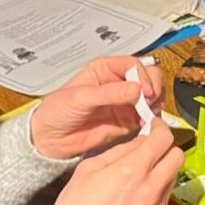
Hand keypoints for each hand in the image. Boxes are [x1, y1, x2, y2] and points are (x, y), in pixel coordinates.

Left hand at [30, 56, 163, 159]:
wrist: (50, 139)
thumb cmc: (56, 112)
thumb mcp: (80, 98)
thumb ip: (109, 93)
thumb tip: (136, 89)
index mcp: (104, 70)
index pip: (133, 64)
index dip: (143, 76)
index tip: (144, 91)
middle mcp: (117, 84)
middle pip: (148, 77)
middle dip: (152, 87)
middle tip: (148, 101)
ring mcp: (124, 102)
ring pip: (152, 95)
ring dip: (154, 103)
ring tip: (147, 112)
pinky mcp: (127, 120)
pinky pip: (147, 115)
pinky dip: (151, 118)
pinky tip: (145, 122)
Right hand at [45, 120, 183, 204]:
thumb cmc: (76, 204)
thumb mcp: (91, 166)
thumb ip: (122, 150)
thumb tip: (142, 139)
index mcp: (132, 170)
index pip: (163, 139)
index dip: (161, 128)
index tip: (155, 127)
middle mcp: (150, 188)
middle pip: (178, 156)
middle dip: (167, 146)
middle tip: (153, 146)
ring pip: (173, 176)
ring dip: (163, 167)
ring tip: (143, 170)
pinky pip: (165, 196)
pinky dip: (157, 187)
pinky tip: (139, 190)